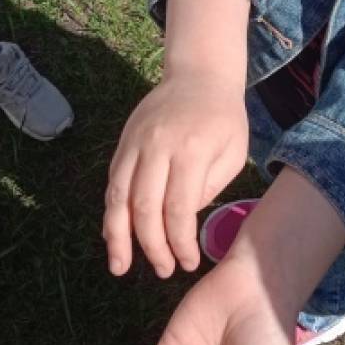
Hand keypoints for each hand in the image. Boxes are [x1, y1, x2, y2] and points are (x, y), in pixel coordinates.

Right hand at [104, 69, 248, 276]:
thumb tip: (179, 222)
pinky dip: (111, 212)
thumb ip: (207, 190)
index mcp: (191, 150)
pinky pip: (112, 182)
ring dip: (117, 236)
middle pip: (144, 206)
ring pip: (118, 196)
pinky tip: (113, 236)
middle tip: (163, 270)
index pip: (178, 208)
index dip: (180, 242)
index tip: (188, 263)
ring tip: (120, 267)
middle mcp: (157, 146)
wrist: (199, 74)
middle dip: (151, 246)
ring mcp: (135, 142)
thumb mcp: (233, 154)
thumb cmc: (224, 119)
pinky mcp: (123, 142)